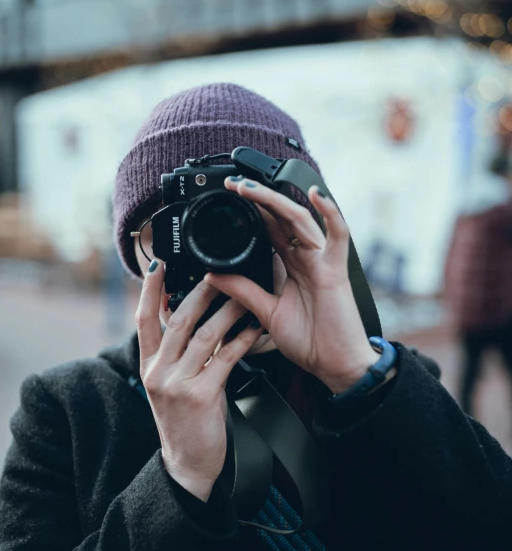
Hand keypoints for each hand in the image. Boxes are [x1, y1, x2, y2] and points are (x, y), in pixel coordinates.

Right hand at [135, 260, 263, 500]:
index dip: (151, 290)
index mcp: (149, 365)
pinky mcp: (200, 396)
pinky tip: (255, 328)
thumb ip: (177, 352)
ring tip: (244, 295)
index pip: (144, 319)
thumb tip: (190, 315)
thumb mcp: (171, 383)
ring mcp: (177, 384)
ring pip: (205, 335)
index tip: (159, 264)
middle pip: (178, 321)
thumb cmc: (186, 421)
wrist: (188, 464)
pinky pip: (226, 358)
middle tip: (217, 272)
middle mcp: (158, 372)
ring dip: (227, 311)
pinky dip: (243, 340)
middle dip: (199, 292)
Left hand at [204, 178, 378, 393]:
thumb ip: (243, 291)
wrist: (334, 366)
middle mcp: (307, 258)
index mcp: (292, 266)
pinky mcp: (336, 270)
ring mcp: (322, 261)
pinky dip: (330, 213)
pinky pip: (338, 235)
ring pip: (301, 219)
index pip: (270, 229)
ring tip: (251, 187)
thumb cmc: (310, 341)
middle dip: (258, 198)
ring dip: (276, 200)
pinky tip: (317, 196)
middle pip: (282, 217)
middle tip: (233, 185)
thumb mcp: (266, 312)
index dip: (251, 211)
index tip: (228, 198)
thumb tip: (214, 275)